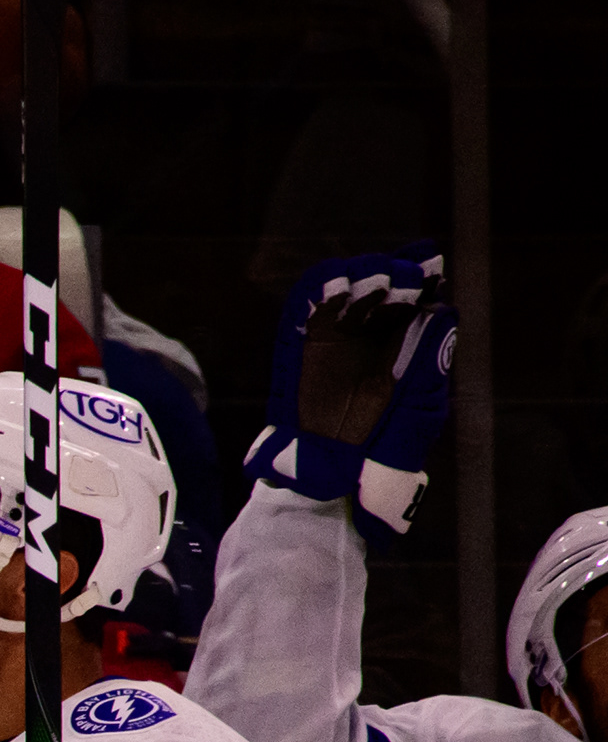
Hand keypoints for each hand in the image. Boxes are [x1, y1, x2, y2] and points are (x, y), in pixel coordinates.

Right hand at [243, 247, 452, 546]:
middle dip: (393, 273)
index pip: (411, 301)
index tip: (431, 261)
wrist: (330, 480)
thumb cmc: (381, 452)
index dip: (420, 276)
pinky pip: (301, 312)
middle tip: (406, 272)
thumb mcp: (419, 407)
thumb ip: (430, 362)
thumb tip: (445, 311)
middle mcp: (364, 343)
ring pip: (342, 293)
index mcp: (399, 353)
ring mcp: (329, 345)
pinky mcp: (296, 352)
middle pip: (378, 290)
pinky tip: (334, 278)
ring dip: (359, 277)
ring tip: (379, 276)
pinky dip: (315, 291)